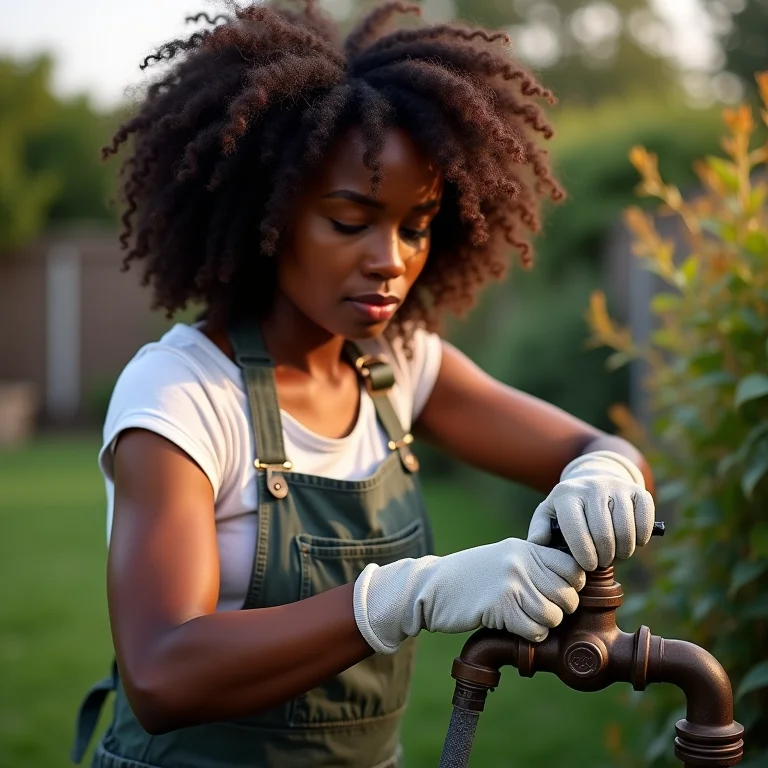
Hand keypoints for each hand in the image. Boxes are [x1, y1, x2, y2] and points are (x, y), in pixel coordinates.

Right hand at [353, 538, 585, 653]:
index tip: (555, 594)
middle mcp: (522, 562)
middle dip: (559, 611)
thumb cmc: (471, 577)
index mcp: (525, 548)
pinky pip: (535, 631)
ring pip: (553, 616)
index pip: (573, 568)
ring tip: (524, 619)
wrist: (433, 587)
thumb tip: (575, 583)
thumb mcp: (504, 557)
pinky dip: (529, 635)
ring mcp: (511, 583)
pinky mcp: (501, 606)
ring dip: (542, 625)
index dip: (571, 586)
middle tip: (537, 612)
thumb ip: (534, 564)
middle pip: (568, 596)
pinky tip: (513, 627)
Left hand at [527, 450, 654, 570]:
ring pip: (625, 529)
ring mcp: (616, 486)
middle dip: (604, 556)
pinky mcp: (637, 490)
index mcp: (566, 494)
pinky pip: (645, 519)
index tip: (587, 566)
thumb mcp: (549, 513)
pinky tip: (633, 542)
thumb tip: (536, 542)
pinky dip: (641, 537)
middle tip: (602, 562)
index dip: (583, 554)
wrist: (594, 481)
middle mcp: (591, 486)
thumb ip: (539, 529)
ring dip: (623, 551)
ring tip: (616, 554)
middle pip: (603, 533)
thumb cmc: (569, 507)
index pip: (575, 529)